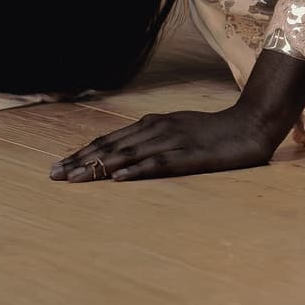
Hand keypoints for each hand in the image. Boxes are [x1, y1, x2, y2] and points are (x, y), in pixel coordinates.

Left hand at [50, 104, 288, 182]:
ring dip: (99, 167)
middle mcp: (157, 129)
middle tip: (53, 175)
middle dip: (80, 161)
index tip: (57, 166)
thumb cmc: (214, 132)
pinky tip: (119, 180)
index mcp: (152, 124)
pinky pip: (159, 164)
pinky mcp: (191, 156)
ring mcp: (173, 141)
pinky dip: (137, 171)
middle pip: (112, 146)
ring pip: (129, 155)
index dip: (82, 153)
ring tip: (74, 179)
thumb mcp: (178, 130)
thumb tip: (125, 154)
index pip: (109, 139)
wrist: (252, 124)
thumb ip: (152, 139)